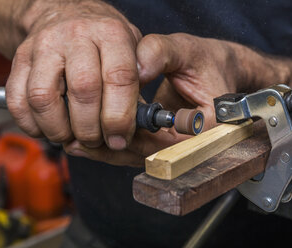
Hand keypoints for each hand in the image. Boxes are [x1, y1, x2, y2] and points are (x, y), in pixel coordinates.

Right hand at [6, 0, 141, 149]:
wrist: (68, 16)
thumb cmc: (105, 41)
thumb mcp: (135, 49)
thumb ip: (144, 80)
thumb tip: (143, 114)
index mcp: (111, 33)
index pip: (119, 78)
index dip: (120, 117)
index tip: (119, 139)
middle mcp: (77, 36)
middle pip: (83, 90)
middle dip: (91, 129)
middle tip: (97, 141)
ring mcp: (44, 46)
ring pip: (43, 98)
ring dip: (59, 130)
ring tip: (72, 137)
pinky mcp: (20, 59)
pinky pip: (17, 101)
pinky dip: (32, 125)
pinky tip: (50, 129)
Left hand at [65, 33, 255, 165]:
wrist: (218, 71)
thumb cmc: (208, 63)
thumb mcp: (188, 51)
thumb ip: (162, 53)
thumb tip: (134, 67)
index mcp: (205, 127)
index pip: (162, 145)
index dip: (129, 140)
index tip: (98, 132)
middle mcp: (191, 144)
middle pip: (145, 157)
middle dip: (109, 149)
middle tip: (75, 138)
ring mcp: (175, 146)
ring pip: (138, 157)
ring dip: (107, 150)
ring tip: (73, 138)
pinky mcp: (163, 142)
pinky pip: (137, 150)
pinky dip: (112, 146)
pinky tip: (87, 138)